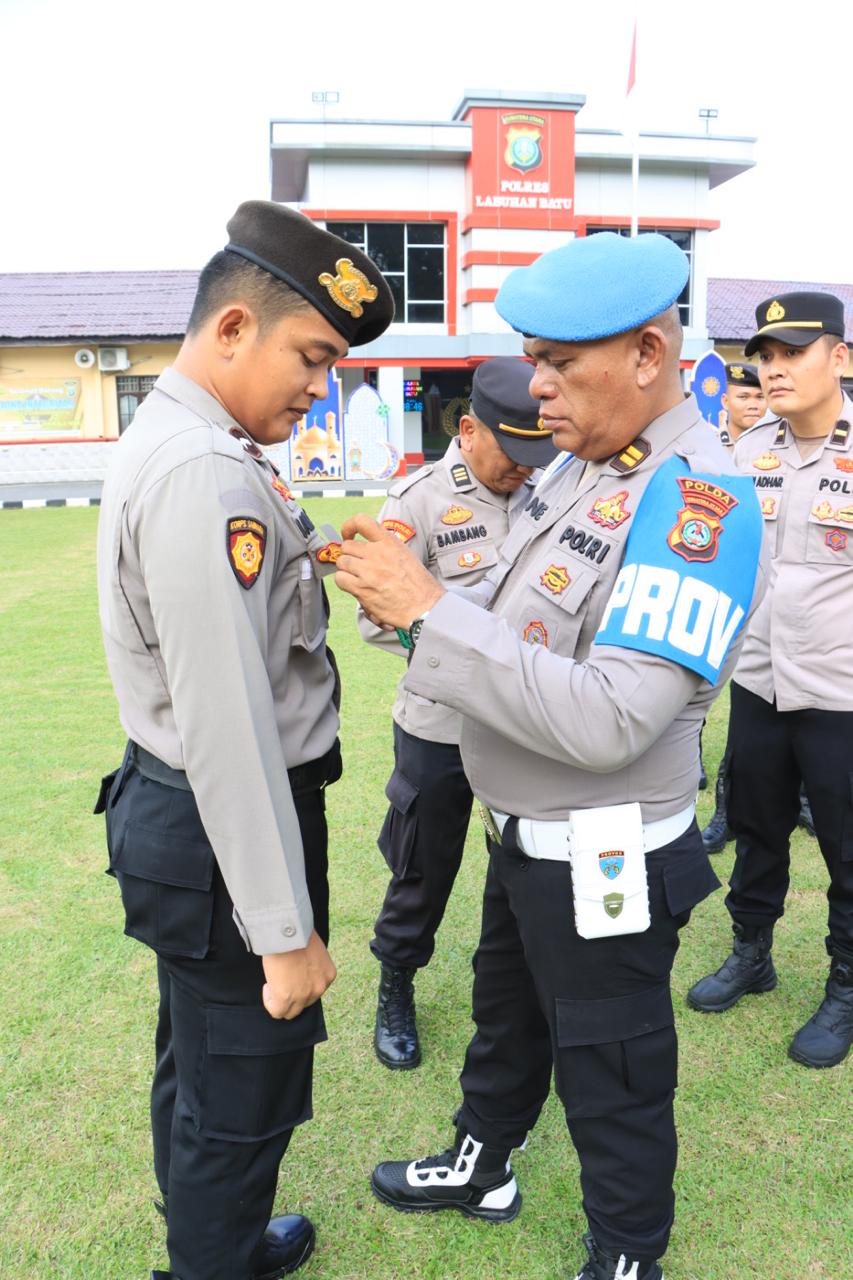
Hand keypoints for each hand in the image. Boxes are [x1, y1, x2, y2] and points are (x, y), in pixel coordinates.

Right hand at [262, 930, 335, 1019]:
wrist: (287, 930)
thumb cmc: (297, 933)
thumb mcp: (313, 950)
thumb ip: (311, 965)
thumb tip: (300, 971)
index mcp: (328, 975)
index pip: (315, 989)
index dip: (301, 984)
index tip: (291, 973)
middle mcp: (320, 988)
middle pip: (305, 1003)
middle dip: (292, 995)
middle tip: (281, 980)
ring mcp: (304, 996)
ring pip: (291, 1011)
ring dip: (280, 1000)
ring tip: (273, 983)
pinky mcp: (286, 999)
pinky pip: (277, 1012)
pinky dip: (270, 1002)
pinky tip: (268, 987)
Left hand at [335, 513, 444, 627]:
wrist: (424, 606)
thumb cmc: (418, 584)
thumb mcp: (405, 554)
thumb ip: (385, 547)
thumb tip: (367, 547)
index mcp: (389, 542)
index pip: (361, 521)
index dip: (349, 527)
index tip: (348, 535)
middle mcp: (377, 553)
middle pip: (347, 546)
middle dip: (349, 555)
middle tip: (356, 564)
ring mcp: (368, 571)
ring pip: (342, 563)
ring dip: (346, 570)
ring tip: (357, 577)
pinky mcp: (361, 588)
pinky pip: (340, 579)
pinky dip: (344, 583)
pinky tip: (354, 587)